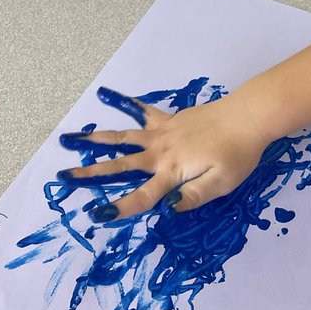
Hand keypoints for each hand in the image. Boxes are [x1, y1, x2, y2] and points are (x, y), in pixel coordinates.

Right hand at [57, 86, 268, 219]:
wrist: (248, 116)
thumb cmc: (238, 154)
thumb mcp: (221, 184)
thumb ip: (192, 197)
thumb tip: (165, 209)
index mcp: (172, 172)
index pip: (143, 196)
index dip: (121, 208)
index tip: (96, 216)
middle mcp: (160, 152)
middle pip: (121, 165)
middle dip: (90, 173)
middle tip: (62, 177)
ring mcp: (162, 133)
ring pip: (122, 137)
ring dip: (94, 140)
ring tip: (67, 139)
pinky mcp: (170, 119)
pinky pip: (141, 111)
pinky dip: (123, 103)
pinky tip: (105, 94)